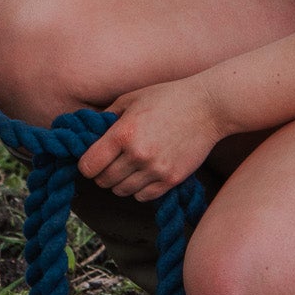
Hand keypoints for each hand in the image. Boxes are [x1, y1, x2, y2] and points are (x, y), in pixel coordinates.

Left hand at [77, 76, 226, 202]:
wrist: (208, 107)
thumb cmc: (168, 97)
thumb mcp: (131, 99)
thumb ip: (107, 117)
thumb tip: (87, 134)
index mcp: (123, 133)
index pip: (89, 165)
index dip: (86, 165)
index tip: (92, 160)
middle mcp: (137, 154)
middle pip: (103, 181)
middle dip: (102, 174)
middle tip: (110, 164)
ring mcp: (156, 169)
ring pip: (121, 191)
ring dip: (120, 182)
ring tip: (128, 168)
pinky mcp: (171, 179)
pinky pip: (143, 196)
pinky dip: (138, 190)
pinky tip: (143, 174)